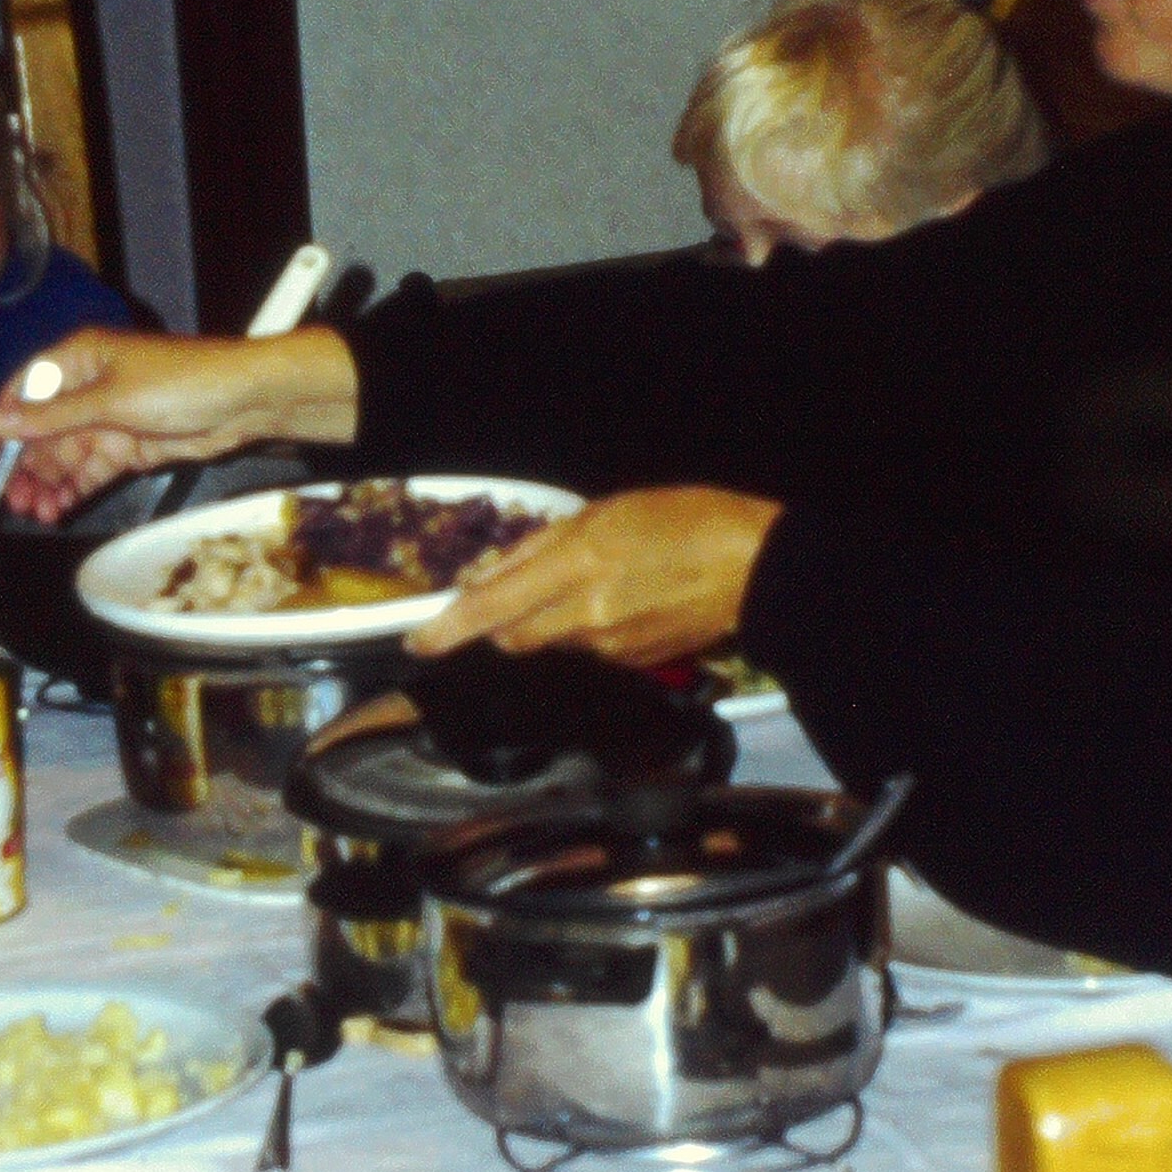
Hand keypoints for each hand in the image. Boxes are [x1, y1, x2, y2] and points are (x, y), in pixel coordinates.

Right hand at [0, 329, 357, 522]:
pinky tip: (59, 509)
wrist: (245, 400)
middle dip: (23, 469)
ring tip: (35, 513)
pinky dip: (75, 489)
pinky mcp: (130, 444)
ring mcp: (109, 417)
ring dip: (47, 484)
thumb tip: (0, 422)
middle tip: (10, 503)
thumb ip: (53, 417)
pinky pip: (92, 469)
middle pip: (40, 432)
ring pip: (64, 456)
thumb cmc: (183, 381)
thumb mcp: (109, 400)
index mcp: (77, 359)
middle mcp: (88, 386)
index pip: (20, 395)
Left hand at [411, 487, 779, 670]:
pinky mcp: (632, 662)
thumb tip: (491, 575)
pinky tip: (626, 600)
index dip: (447, 628)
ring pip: (551, 642)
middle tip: (521, 588)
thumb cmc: (683, 518)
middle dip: (502, 621)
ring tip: (596, 581)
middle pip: (512, 637)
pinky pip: (590, 649)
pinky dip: (590, 628)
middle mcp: (586, 615)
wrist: (754, 566)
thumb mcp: (606, 509)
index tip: (417, 640)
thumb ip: (541, 545)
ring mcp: (610, 646)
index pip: (491, 608)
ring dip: (552, 619)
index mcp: (576, 566)